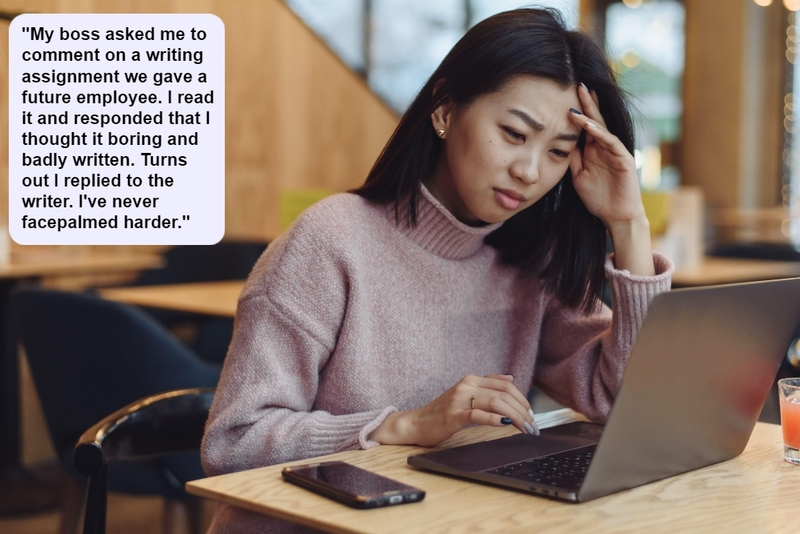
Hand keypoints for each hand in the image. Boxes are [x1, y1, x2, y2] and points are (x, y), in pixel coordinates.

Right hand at [368, 374, 536, 446]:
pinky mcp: (453, 414)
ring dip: (515, 417)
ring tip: (525, 429)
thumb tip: (510, 377)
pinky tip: (505, 425)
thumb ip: (486, 386)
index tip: (531, 414)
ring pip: (496, 403)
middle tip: (533, 426)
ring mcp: (459, 399)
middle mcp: (466, 385)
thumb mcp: (465, 395)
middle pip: (504, 394)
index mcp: (471, 379)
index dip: (522, 398)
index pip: (505, 383)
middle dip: (523, 410)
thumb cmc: (441, 413)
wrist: (416, 423)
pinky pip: (478, 414)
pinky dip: (494, 420)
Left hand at [567, 84, 643, 227]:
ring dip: (591, 114)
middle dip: (586, 103)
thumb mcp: (577, 176)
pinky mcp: (623, 158)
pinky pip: (610, 142)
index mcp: (593, 150)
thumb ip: (572, 159)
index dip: (576, 112)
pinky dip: (599, 132)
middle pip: (595, 120)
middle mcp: (604, 147)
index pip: (584, 126)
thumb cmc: (597, 198)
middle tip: (578, 84)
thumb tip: (559, 142)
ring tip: (581, 98)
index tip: (564, 97)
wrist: (615, 216)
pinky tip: (588, 124)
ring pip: (602, 128)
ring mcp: (615, 151)